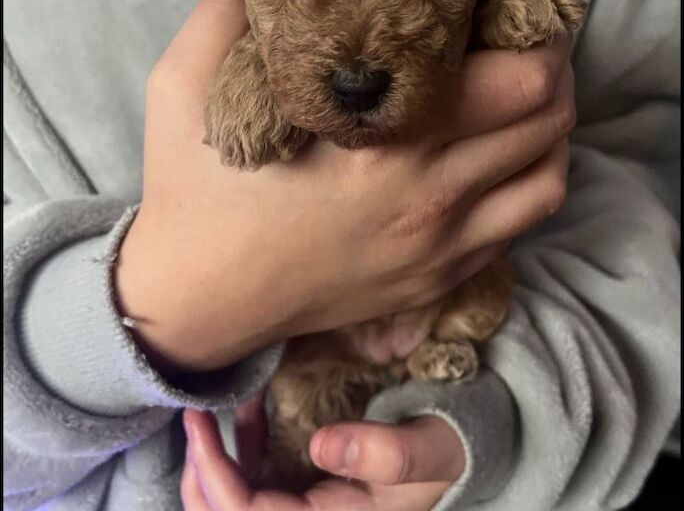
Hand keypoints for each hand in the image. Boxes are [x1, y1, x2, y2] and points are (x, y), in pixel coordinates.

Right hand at [116, 0, 574, 373]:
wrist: (200, 298)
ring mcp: (442, 246)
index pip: (511, 76)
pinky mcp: (439, 279)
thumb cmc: (195, 190)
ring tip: (524, 93)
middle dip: (551, 63)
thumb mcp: (183, 87)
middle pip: (548, 117)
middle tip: (523, 36)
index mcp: (381, 140)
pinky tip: (500, 157)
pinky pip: (522, 225)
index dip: (528, 27)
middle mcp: (430, 195)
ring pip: (550, 175)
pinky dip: (531, 179)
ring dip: (551, 124)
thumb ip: (225, 15)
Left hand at [181, 406, 461, 510]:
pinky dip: (242, 447)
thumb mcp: (422, 453)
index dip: (217, 480)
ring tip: (202, 416)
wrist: (450, 451)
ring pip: (236, 501)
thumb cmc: (440, 453)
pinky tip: (247, 409)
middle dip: (200, 478)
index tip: (201, 428)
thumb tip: (321, 445)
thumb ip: (382, 452)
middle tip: (191, 420)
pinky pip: (258, 477)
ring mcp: (303, 505)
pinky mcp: (303, 485)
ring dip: (211, 464)